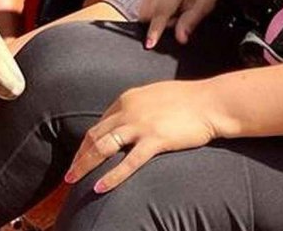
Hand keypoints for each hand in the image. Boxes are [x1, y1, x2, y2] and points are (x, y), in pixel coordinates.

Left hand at [64, 81, 218, 192]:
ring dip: (85, 165)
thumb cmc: (190, 99)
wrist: (213, 102)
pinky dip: (112, 176)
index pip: (100, 123)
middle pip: (96, 136)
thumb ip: (138, 107)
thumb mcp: (156, 96)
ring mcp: (141, 125)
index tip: (81, 156)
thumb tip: (128, 121)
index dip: (87, 142)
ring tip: (73, 181)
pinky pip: (128, 162)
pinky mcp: (155, 140)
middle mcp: (129, 110)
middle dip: (80, 156)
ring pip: (104, 148)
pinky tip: (99, 187)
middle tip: (69, 174)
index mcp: (129, 98)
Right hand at [136, 0, 227, 47]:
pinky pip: (145, 9)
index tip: (150, 44)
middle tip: (177, 18)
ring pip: (145, 13)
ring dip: (156, 18)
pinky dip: (155, 13)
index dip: (155, 30)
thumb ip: (189, 23)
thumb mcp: (203, 7)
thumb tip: (181, 39)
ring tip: (174, 12)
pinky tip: (168, 9)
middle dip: (158, 23)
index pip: (160, 13)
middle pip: (148, 16)